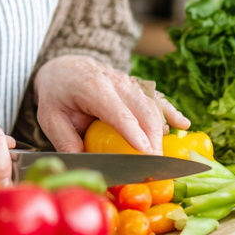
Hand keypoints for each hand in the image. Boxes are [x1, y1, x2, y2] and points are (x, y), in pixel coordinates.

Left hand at [33, 55, 189, 154]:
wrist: (64, 66)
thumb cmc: (56, 94)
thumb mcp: (51, 118)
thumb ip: (66, 142)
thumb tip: (84, 166)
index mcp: (93, 88)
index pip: (119, 113)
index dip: (135, 133)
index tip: (147, 154)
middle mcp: (116, 82)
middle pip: (142, 110)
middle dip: (153, 139)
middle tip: (156, 168)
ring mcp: (129, 82)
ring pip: (152, 105)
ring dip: (162, 131)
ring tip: (166, 158)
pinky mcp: (136, 86)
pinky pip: (156, 98)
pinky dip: (170, 111)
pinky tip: (184, 124)